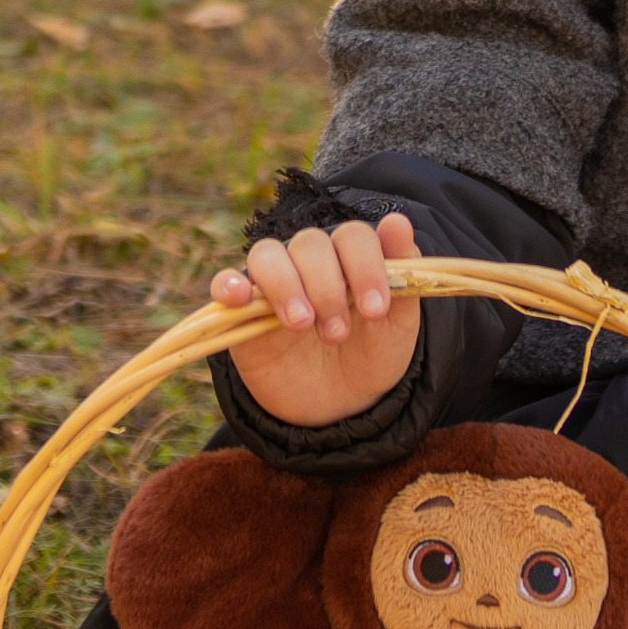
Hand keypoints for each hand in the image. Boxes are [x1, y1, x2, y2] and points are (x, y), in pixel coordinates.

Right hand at [211, 209, 422, 423]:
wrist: (339, 407)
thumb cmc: (370, 358)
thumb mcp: (397, 327)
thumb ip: (402, 276)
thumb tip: (399, 221)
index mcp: (350, 260)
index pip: (353, 236)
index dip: (365, 267)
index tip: (375, 310)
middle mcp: (310, 264)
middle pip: (310, 243)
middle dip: (327, 288)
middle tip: (338, 334)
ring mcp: (273, 285)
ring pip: (267, 255)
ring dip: (285, 285)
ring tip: (300, 324)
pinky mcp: (241, 312)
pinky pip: (225, 283)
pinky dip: (228, 284)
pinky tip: (240, 297)